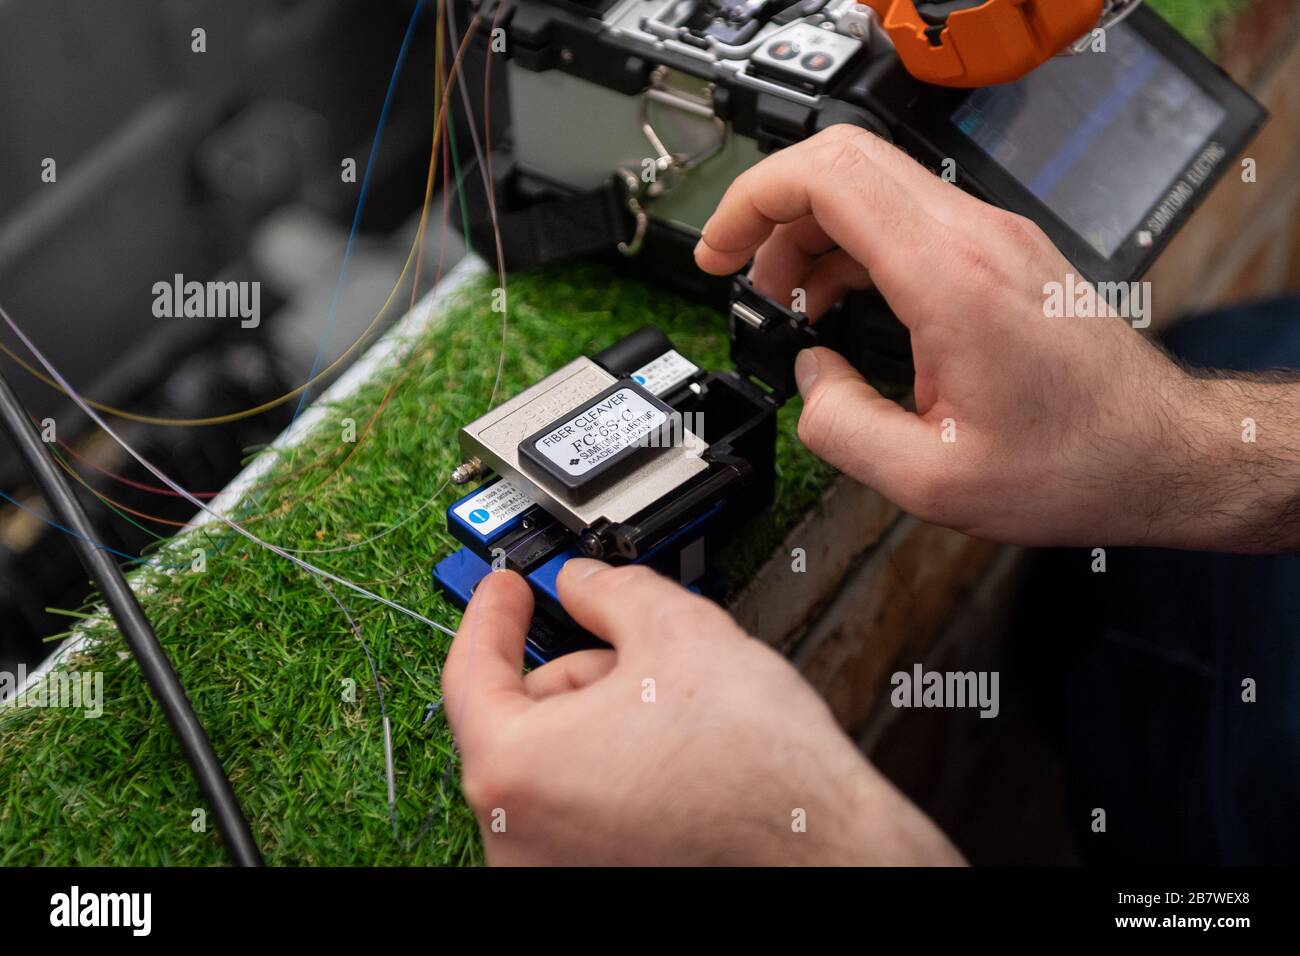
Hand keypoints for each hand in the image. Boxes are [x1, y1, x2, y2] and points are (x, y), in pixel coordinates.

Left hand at [442, 561, 963, 865]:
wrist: (828, 852)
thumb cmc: (761, 773)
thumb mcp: (680, 632)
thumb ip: (610, 590)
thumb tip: (582, 583)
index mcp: (516, 772)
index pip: (470, 672)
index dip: (491, 615)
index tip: (507, 588)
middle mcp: (518, 839)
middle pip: (521, 721)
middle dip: (575, 673)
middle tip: (630, 649)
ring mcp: (552, 874)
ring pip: (555, 765)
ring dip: (598, 722)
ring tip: (672, 712)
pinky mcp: (592, 887)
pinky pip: (579, 810)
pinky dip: (611, 772)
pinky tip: (671, 756)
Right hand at [695, 125, 1298, 552]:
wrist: (1159, 452)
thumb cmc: (1073, 463)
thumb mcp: (932, 480)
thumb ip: (841, 429)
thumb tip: (808, 382)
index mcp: (949, 279)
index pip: (828, 178)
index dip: (752, 202)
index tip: (719, 252)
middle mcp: (974, 238)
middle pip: (843, 162)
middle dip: (771, 210)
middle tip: (741, 272)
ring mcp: (993, 237)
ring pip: (872, 185)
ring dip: (811, 233)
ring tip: (787, 301)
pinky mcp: (1001, 253)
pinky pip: (906, 217)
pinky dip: (852, 246)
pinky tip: (839, 303)